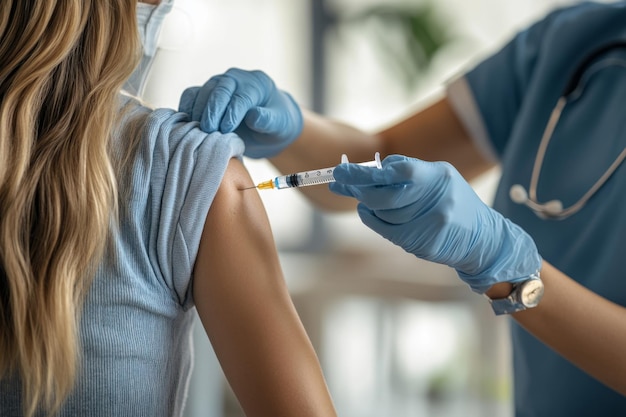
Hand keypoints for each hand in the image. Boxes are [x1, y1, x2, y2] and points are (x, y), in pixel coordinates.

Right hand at [178, 68, 302, 158]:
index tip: (226, 128)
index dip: (233, 111)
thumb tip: (254, 116)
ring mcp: (219, 84)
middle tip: (208, 130)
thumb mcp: (280, 124)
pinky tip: (186, 124)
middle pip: (220, 89)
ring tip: (197, 130)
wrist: (268, 127)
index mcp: (257, 84)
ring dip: (198, 111)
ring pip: (203, 91)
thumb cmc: (276, 125)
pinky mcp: (206, 93)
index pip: (242, 95)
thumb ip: (268, 120)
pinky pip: (191, 95)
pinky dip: (186, 108)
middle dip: (212, 110)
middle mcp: (236, 79)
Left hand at [329, 155, 541, 292]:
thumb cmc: (453, 203)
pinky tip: (368, 212)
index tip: (343, 170)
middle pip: (384, 194)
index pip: (399, 169)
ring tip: (363, 199)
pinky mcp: (424, 242)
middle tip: (338, 180)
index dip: (367, 171)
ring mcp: (430, 223)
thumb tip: (366, 169)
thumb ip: (406, 171)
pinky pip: (386, 230)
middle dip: (356, 187)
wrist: (483, 239)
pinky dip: (372, 219)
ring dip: (366, 204)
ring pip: (382, 213)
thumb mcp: (439, 177)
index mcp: (439, 175)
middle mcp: (436, 198)